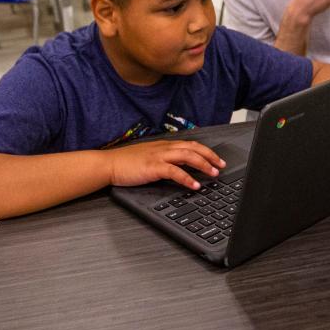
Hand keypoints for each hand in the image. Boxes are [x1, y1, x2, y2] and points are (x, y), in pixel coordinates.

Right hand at [107, 139, 226, 191]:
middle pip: (193, 148)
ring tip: (213, 174)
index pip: (190, 145)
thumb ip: (164, 161)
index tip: (216, 159)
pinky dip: (187, 178)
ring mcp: (158, 156)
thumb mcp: (148, 158)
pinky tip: (195, 185)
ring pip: (188, 156)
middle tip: (221, 166)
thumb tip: (179, 168)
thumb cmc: (126, 163)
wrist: (109, 164)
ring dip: (203, 165)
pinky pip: (175, 171)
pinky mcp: (153, 167)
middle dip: (210, 156)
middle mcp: (163, 148)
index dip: (206, 151)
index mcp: (163, 146)